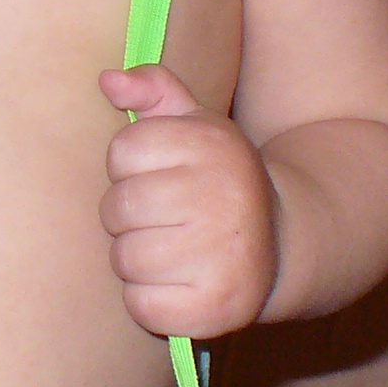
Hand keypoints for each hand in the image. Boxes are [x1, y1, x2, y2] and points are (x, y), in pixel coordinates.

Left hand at [98, 65, 277, 340]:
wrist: (279, 247)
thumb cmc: (216, 179)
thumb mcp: (196, 125)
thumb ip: (155, 90)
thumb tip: (107, 79)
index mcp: (215, 144)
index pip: (123, 150)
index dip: (130, 166)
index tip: (160, 174)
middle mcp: (223, 197)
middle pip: (117, 207)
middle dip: (127, 216)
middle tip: (162, 220)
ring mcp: (223, 255)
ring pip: (125, 258)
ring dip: (135, 260)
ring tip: (170, 251)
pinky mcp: (216, 307)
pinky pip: (140, 305)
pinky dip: (148, 300)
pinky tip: (177, 286)